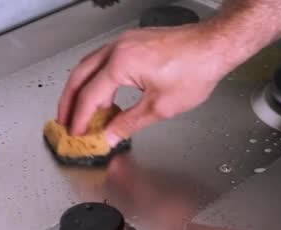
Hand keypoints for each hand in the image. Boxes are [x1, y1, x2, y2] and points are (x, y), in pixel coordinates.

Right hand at [57, 24, 235, 145]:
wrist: (215, 45)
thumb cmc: (195, 69)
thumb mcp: (160, 107)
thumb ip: (129, 123)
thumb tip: (110, 135)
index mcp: (120, 64)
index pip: (90, 96)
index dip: (80, 118)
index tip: (76, 133)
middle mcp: (117, 49)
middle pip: (79, 77)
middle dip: (69, 102)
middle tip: (65, 122)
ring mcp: (123, 43)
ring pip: (89, 66)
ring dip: (82, 90)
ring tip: (82, 113)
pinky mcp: (132, 43)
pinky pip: (103, 61)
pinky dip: (97, 80)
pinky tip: (105, 96)